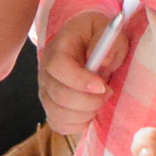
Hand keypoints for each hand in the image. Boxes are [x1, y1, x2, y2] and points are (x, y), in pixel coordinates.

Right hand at [40, 9, 121, 136]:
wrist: (86, 47)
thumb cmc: (97, 38)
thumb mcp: (107, 30)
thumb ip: (109, 41)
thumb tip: (104, 62)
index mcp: (58, 48)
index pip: (58, 66)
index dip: (79, 80)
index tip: (102, 86)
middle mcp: (45, 72)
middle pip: (58, 95)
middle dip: (88, 101)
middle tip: (108, 92)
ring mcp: (46, 92)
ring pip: (59, 114)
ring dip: (86, 113)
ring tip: (100, 101)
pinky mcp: (51, 109)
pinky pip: (60, 125)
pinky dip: (79, 124)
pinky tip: (90, 111)